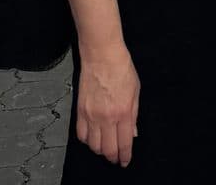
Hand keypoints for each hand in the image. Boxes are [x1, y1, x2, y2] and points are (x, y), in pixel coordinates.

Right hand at [75, 46, 140, 166]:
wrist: (102, 54)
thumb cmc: (121, 68)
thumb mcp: (136, 90)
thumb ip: (134, 114)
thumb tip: (132, 133)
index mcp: (123, 112)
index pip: (124, 143)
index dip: (125, 156)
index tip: (125, 161)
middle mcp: (107, 117)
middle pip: (108, 149)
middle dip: (113, 157)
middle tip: (115, 157)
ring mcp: (92, 115)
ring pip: (93, 145)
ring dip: (100, 150)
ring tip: (105, 147)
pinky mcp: (80, 110)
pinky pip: (81, 134)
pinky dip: (87, 140)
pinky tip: (92, 137)